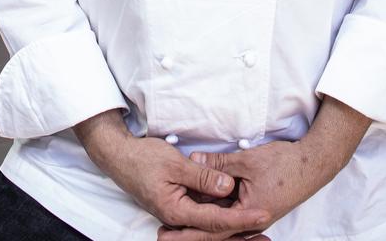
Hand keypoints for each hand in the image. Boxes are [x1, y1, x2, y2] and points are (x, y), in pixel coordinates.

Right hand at [74, 110, 270, 234]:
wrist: (120, 157)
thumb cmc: (143, 159)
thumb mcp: (176, 164)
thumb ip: (203, 177)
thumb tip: (228, 187)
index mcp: (176, 211)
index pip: (215, 220)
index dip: (241, 218)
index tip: (263, 215)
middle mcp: (178, 217)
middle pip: (215, 229)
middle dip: (241, 230)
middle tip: (266, 228)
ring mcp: (178, 211)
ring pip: (210, 222)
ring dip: (232, 223)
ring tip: (256, 223)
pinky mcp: (179, 203)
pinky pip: (202, 212)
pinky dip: (219, 212)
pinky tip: (234, 207)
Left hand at [156, 96, 371, 240]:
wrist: (313, 164)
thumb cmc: (284, 164)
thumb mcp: (246, 161)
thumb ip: (218, 164)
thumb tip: (194, 161)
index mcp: (248, 215)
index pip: (211, 228)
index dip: (187, 232)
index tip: (166, 235)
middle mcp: (250, 221)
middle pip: (214, 230)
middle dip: (188, 232)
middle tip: (163, 236)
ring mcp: (253, 215)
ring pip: (221, 222)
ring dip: (200, 222)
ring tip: (174, 226)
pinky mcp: (255, 206)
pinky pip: (230, 213)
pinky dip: (214, 210)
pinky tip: (201, 206)